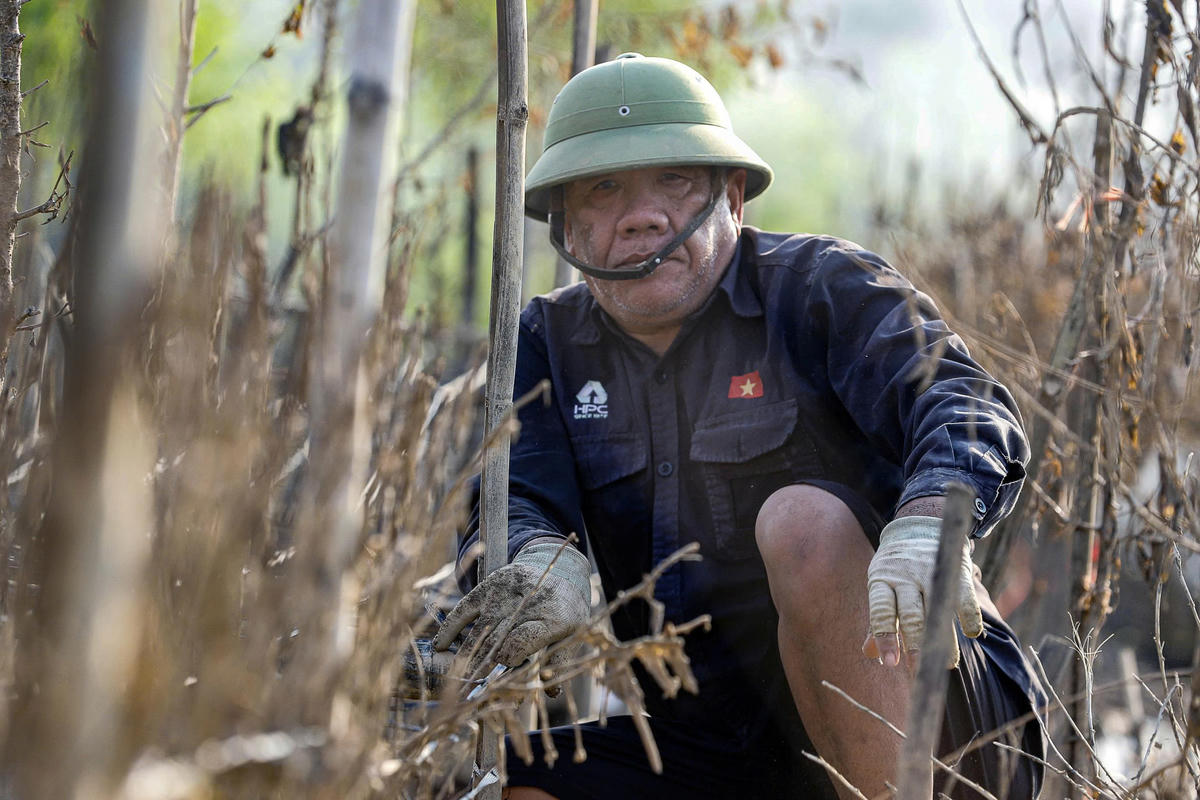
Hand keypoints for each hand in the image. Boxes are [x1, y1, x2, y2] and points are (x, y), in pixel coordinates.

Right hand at [433, 540, 590, 681]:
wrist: (557, 567)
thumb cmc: (564, 609)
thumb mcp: (573, 633)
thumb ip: (559, 662)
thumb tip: (551, 693)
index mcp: (551, 618)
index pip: (523, 640)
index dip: (510, 657)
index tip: (501, 670)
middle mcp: (525, 605)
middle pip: (498, 639)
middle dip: (481, 666)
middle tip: (467, 690)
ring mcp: (504, 595)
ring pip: (480, 630)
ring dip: (465, 656)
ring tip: (455, 678)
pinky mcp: (488, 587)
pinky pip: (465, 609)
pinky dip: (451, 628)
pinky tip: (440, 647)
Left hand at [864, 515, 981, 667]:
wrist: (918, 528)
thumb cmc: (896, 571)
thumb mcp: (882, 589)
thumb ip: (879, 621)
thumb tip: (870, 654)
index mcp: (881, 580)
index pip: (881, 611)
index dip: (885, 637)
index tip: (890, 663)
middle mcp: (904, 575)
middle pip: (910, 614)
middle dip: (915, 644)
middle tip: (920, 670)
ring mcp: (929, 571)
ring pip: (936, 608)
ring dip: (944, 638)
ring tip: (948, 664)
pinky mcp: (954, 567)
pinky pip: (963, 594)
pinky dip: (969, 615)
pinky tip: (971, 634)